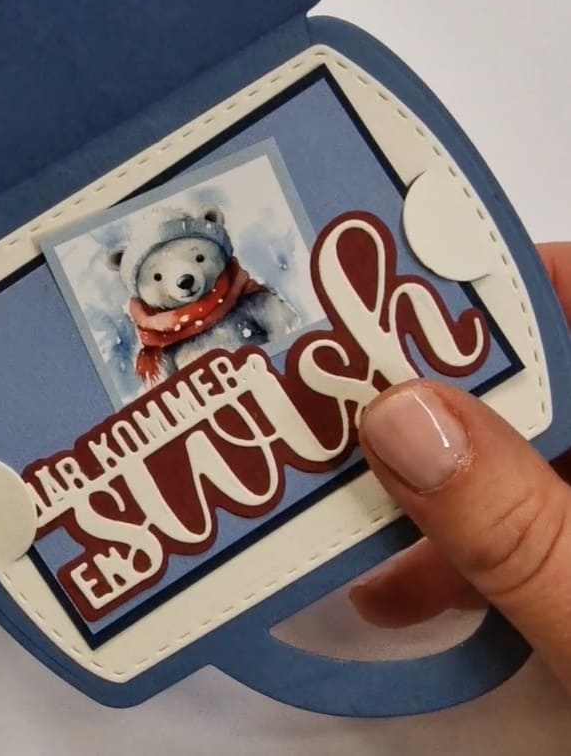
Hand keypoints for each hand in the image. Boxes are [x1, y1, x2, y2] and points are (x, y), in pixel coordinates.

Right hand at [351, 242, 570, 692]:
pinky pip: (528, 521)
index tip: (392, 299)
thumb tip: (397, 414)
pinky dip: (466, 546)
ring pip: (521, 459)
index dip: (498, 286)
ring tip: (347, 523)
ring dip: (434, 488)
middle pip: (538, 385)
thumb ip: (513, 527)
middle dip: (435, 402)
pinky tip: (406, 593)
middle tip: (341, 407)